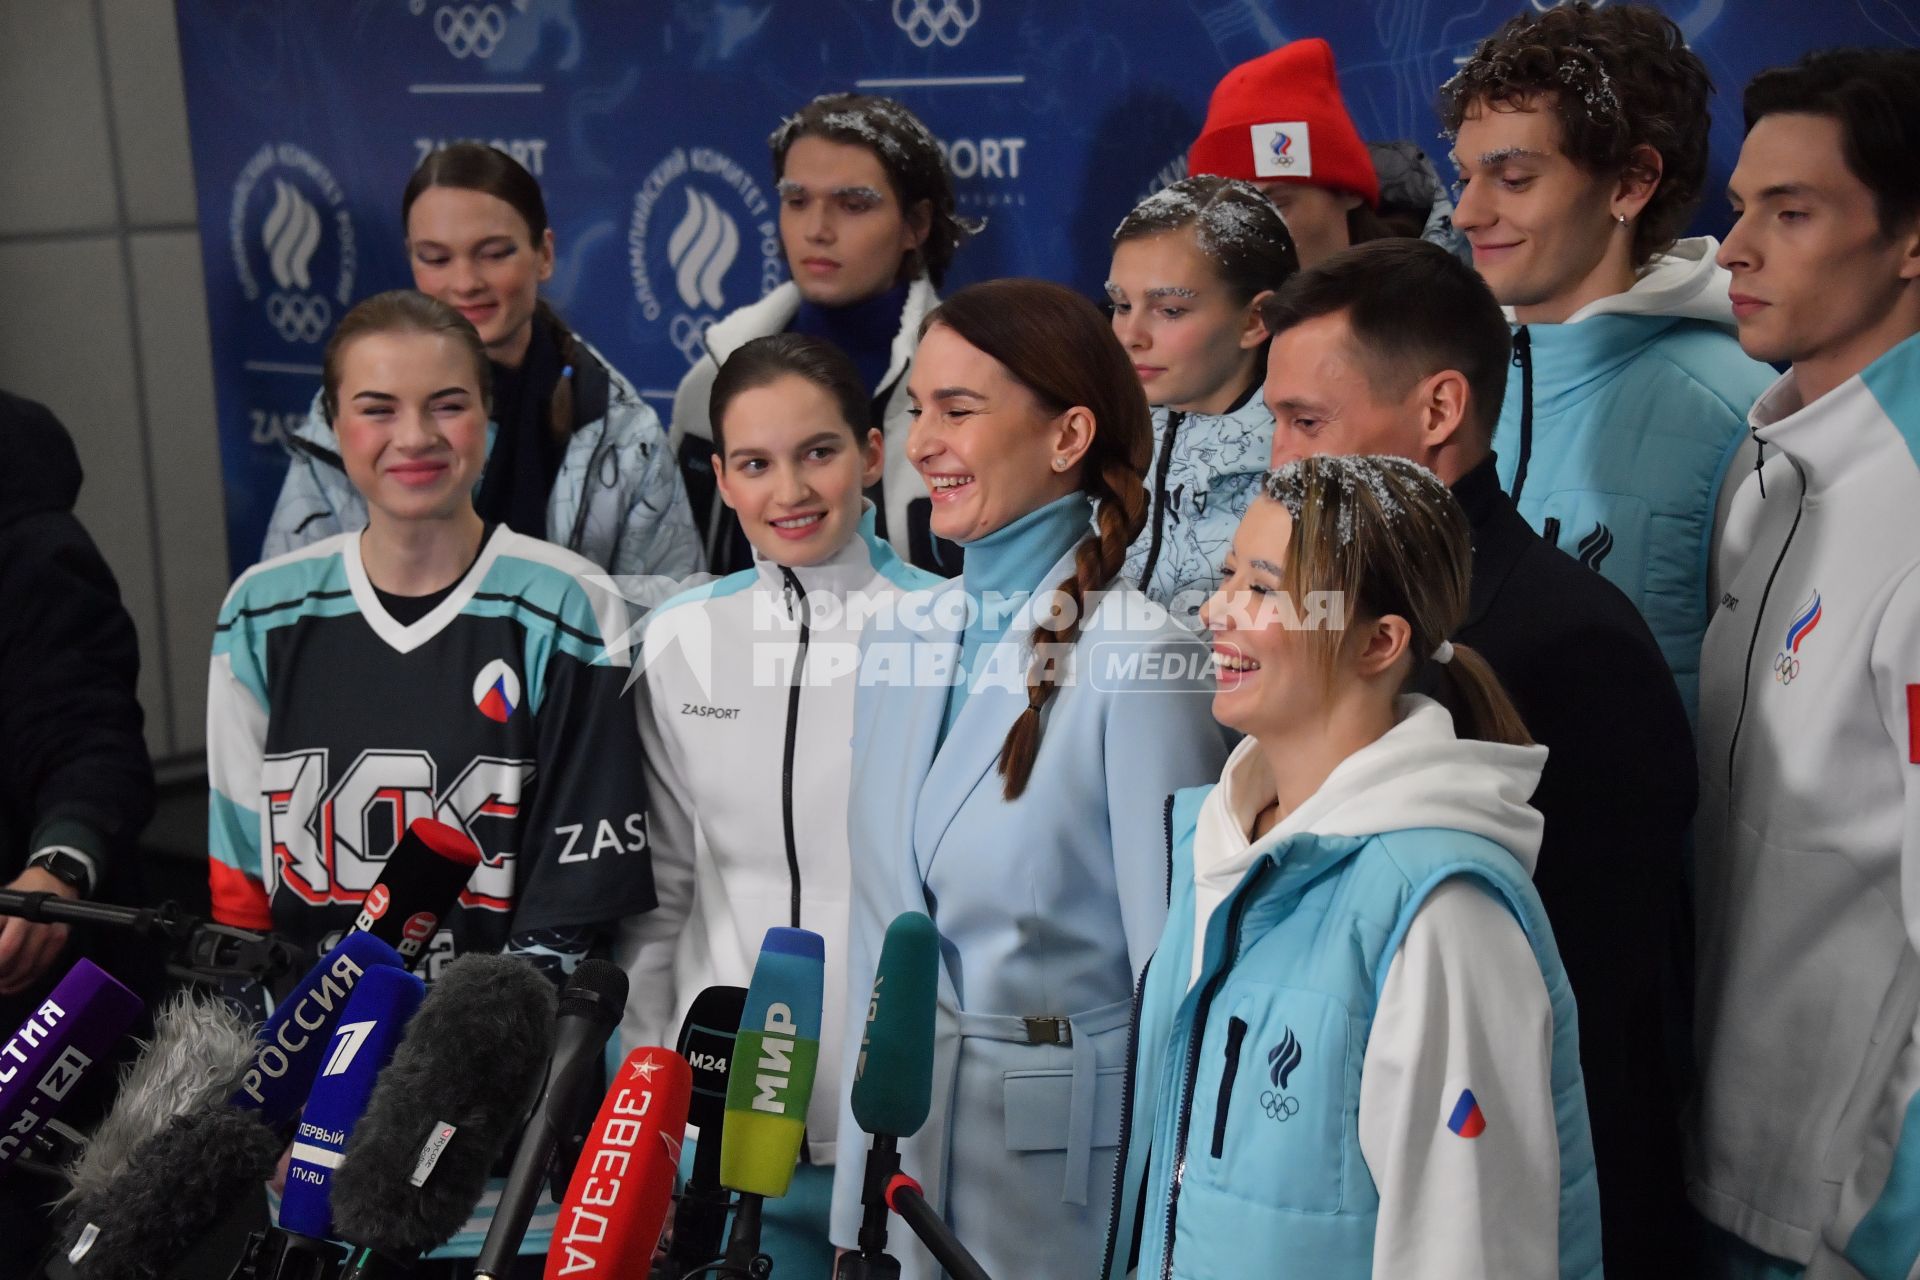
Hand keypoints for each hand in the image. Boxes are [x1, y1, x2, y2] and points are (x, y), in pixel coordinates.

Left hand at [0, 866, 76, 994]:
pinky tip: (11, 984)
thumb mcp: (2, 903)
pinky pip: (41, 968)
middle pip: (10, 957)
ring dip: (7, 981)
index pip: (3, 947)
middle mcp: (34, 922)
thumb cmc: (20, 893)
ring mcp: (50, 932)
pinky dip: (23, 982)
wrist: (54, 882)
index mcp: (15, 913)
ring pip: (25, 967)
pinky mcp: (60, 941)